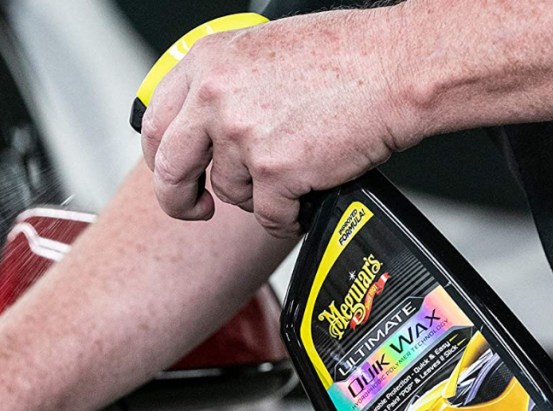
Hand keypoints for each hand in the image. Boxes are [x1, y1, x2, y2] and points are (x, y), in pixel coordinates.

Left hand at [141, 8, 417, 236]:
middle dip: (180, 199)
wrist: (398, 66)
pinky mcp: (276, 171)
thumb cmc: (347, 55)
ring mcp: (242, 135)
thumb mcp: (263, 52)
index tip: (173, 173)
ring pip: (230, 192)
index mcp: (207, 63)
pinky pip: (267, 216)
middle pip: (170, 169)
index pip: (154, 123)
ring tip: (294, 169)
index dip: (160, 158)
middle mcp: (215, 97)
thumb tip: (203, 126)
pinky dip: (288, 216)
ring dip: (258, 194)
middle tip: (197, 208)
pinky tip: (307, 194)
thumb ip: (224, 87)